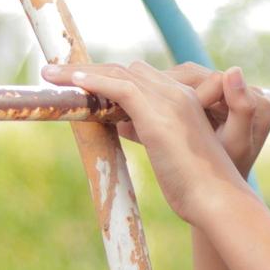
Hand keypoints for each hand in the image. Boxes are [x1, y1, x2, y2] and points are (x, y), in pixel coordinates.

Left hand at [40, 59, 258, 225]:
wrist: (218, 199)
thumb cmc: (199, 186)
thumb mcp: (170, 152)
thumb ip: (150, 133)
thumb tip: (122, 126)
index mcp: (184, 100)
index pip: (139, 77)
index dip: (108, 76)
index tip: (80, 81)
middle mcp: (176, 94)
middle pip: (125, 69)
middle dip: (90, 69)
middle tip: (57, 75)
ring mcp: (168, 102)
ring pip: (118, 74)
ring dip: (80, 71)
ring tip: (50, 75)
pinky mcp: (157, 115)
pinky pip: (120, 88)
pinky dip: (94, 82)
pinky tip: (73, 83)